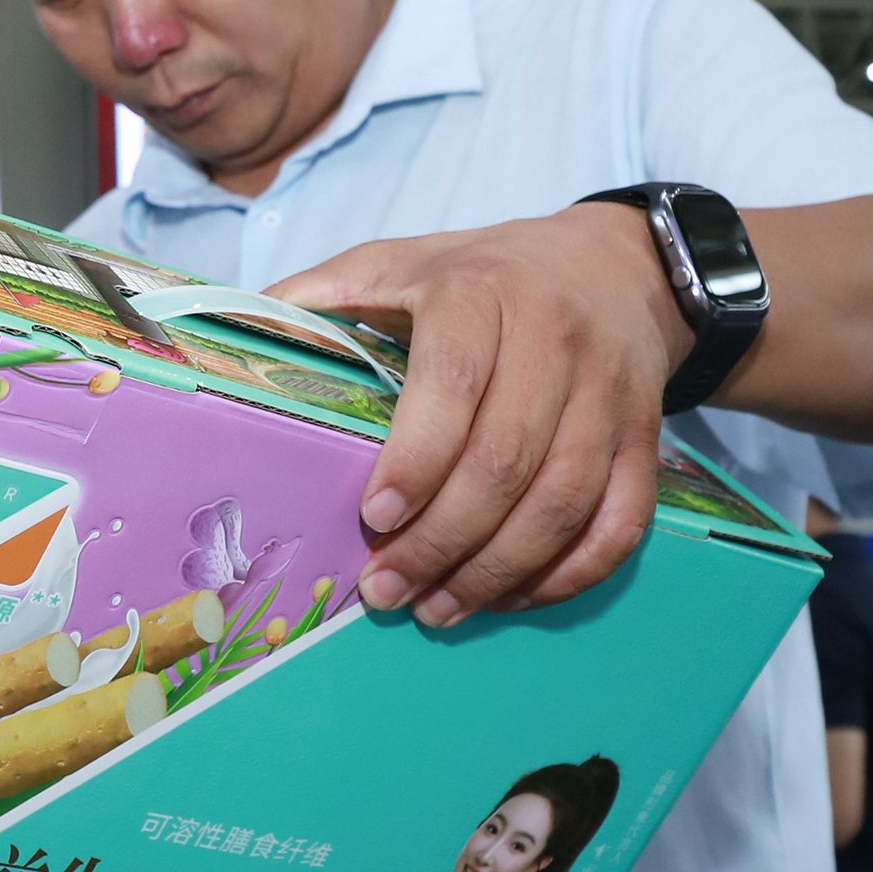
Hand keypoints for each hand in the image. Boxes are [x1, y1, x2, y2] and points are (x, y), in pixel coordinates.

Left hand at [271, 204, 694, 623]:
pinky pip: (621, 519)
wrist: (615, 266)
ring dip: (497, 571)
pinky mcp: (646, 435)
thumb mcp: (397, 262)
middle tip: (387, 591)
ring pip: (564, 501)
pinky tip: (514, 596)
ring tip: (438, 609)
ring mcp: (610, 392)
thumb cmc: (480, 275)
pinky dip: (571, 573)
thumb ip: (321, 295)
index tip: (373, 518)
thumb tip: (226, 329)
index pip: (451, 384)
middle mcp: (554, 341)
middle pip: (506, 460)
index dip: (415, 461)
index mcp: (480, 294)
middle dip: (441, 540)